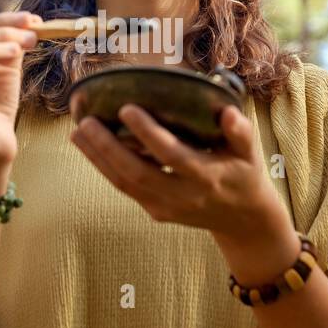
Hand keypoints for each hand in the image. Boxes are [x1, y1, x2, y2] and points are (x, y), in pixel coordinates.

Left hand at [68, 102, 286, 240]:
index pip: (171, 155)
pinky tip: (89, 148)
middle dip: (107, 148)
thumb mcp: (250, 153)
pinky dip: (104, 168)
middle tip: (85, 122)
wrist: (243, 220)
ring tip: (77, 133)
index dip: (147, 133)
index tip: (126, 108)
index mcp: (206, 176)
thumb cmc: (244, 173)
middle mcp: (183, 195)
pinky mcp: (156, 212)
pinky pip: (125, 189)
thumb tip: (227, 113)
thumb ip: (240, 132)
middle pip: (137, 174)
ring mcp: (166, 207)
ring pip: (125, 184)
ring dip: (97, 159)